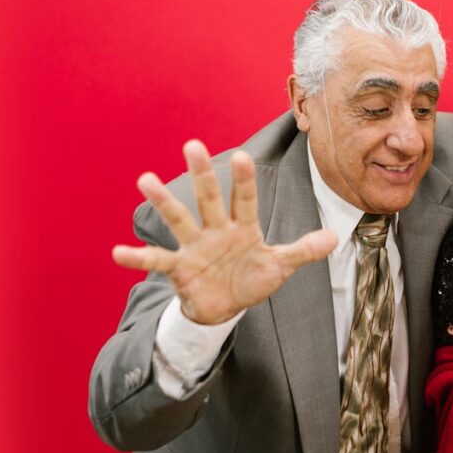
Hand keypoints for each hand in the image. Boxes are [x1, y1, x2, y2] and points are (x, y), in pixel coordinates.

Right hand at [112, 140, 337, 323]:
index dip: (244, 181)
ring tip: (145, 179)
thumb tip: (334, 237)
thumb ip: (303, 251)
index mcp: (242, 228)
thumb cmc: (251, 280)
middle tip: (192, 144)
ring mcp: (195, 247)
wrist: (224, 308)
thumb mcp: (279, 267)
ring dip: (164, 201)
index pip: (245, 200)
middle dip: (202, 174)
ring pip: (179, 219)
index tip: (242, 157)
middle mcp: (216, 231)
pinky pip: (157, 260)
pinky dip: (137, 257)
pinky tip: (118, 252)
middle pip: (209, 199)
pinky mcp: (179, 268)